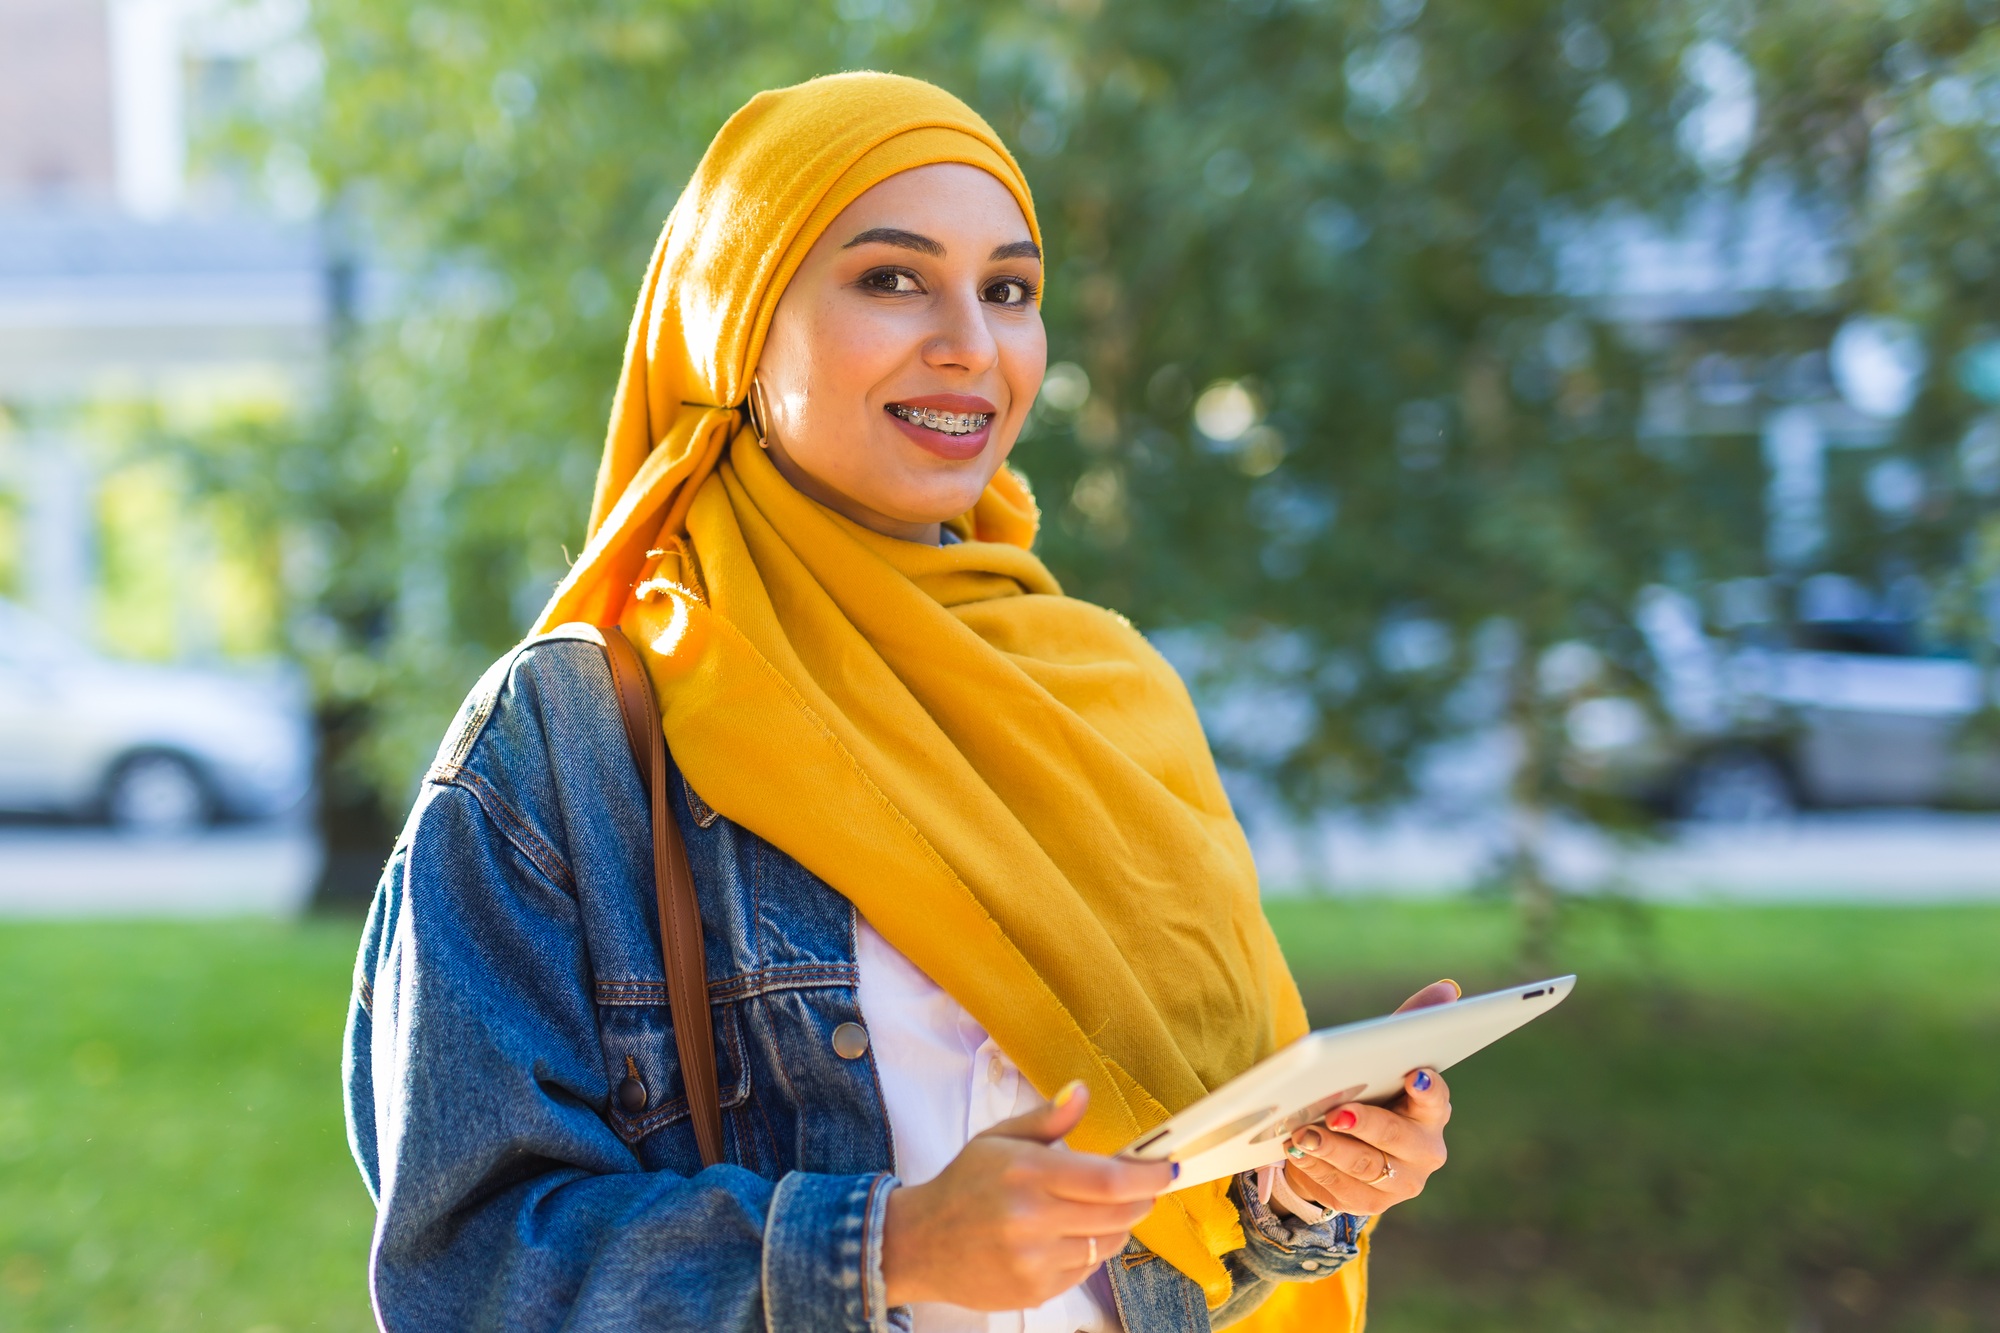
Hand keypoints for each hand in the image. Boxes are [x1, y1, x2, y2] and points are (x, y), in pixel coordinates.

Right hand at [880, 1082, 1176, 1309]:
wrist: (920, 1243)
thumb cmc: (962, 1185)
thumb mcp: (997, 1139)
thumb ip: (1046, 1119)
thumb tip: (1082, 1093)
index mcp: (1026, 1173)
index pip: (1107, 1178)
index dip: (1148, 1175)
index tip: (1167, 1168)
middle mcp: (1031, 1219)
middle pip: (1118, 1213)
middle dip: (1141, 1198)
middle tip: (1143, 1187)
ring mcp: (1034, 1261)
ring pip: (1107, 1244)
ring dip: (1116, 1225)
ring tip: (1095, 1210)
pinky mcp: (1035, 1291)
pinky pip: (1086, 1270)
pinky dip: (1088, 1251)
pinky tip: (1065, 1236)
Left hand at [1279, 979, 1456, 1217]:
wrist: (1347, 1144)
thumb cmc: (1372, 1090)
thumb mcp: (1385, 1056)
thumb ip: (1412, 1022)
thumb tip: (1447, 989)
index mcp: (1433, 1111)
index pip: (1436, 1099)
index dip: (1426, 1090)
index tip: (1412, 1074)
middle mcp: (1425, 1151)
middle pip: (1396, 1138)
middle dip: (1365, 1124)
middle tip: (1335, 1111)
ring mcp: (1400, 1182)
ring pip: (1365, 1167)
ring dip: (1332, 1149)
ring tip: (1303, 1132)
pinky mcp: (1370, 1205)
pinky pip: (1341, 1189)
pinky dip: (1316, 1168)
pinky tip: (1297, 1151)